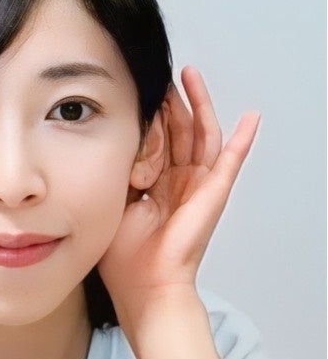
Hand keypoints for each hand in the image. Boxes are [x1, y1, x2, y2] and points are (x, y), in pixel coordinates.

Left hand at [98, 66, 259, 315]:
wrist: (143, 283)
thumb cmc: (123, 252)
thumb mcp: (113, 199)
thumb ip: (118, 171)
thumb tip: (109, 142)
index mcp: (155, 183)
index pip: (155, 139)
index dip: (150, 115)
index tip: (138, 89)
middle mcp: (178, 181)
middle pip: (179, 130)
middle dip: (171, 101)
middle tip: (162, 76)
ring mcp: (198, 185)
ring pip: (200, 135)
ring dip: (199, 105)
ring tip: (190, 76)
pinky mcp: (213, 193)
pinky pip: (231, 162)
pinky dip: (242, 140)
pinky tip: (250, 117)